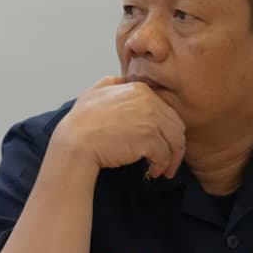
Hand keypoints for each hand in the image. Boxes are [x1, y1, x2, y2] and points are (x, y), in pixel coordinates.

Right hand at [51, 76, 185, 178]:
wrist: (76, 141)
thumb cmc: (81, 120)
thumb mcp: (95, 91)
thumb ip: (113, 83)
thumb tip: (124, 80)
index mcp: (139, 90)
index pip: (166, 110)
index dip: (166, 128)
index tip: (162, 141)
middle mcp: (149, 102)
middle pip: (175, 126)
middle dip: (175, 144)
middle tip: (169, 159)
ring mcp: (150, 120)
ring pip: (175, 141)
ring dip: (172, 158)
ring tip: (164, 170)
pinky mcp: (148, 140)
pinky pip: (164, 155)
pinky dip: (162, 166)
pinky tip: (154, 172)